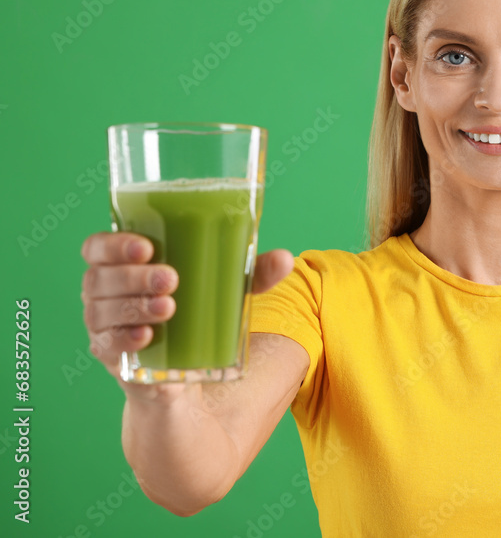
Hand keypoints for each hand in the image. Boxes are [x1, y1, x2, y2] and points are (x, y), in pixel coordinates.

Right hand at [79, 231, 293, 398]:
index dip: (114, 244)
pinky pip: (105, 345)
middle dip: (134, 277)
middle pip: (99, 277)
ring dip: (133, 306)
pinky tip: (147, 337)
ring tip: (169, 308)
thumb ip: (254, 274)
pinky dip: (124, 339)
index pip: (98, 246)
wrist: (186, 373)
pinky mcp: (112, 356)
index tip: (147, 247)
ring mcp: (104, 325)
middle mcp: (106, 293)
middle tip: (172, 279)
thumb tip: (286, 259)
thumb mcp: (228, 290)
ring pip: (100, 309)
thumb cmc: (200, 312)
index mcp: (124, 265)